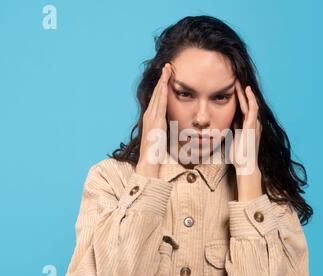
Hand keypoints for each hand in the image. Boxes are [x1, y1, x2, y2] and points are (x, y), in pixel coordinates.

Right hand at [136, 63, 171, 177]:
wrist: (149, 163)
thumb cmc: (156, 153)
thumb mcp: (162, 136)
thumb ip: (166, 128)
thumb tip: (173, 124)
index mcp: (152, 118)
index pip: (158, 97)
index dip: (163, 85)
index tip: (168, 74)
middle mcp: (149, 115)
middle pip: (157, 93)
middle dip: (163, 78)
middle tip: (168, 65)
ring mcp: (151, 118)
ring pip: (158, 96)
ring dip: (163, 81)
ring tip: (167, 69)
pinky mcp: (155, 122)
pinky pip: (160, 105)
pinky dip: (162, 93)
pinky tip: (165, 84)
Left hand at [229, 81, 262, 200]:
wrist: (245, 165)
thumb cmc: (238, 155)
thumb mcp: (233, 137)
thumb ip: (232, 129)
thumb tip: (224, 122)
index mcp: (247, 125)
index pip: (242, 107)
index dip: (237, 97)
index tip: (229, 88)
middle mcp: (253, 122)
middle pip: (247, 102)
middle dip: (241, 91)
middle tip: (234, 79)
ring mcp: (254, 123)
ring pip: (251, 102)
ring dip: (245, 92)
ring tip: (239, 81)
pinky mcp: (254, 125)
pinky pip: (253, 108)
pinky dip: (251, 98)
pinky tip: (246, 90)